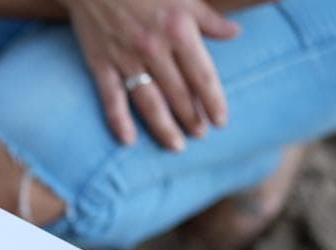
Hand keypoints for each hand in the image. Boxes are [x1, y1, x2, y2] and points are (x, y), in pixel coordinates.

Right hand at [61, 0, 240, 150]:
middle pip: (178, 93)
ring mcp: (125, 58)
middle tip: (201, 135)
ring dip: (164, 127)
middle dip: (192, 118)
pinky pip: (111, 98)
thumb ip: (208, 18)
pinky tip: (129, 140)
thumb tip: (235, 34)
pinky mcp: (100, 64)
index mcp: (178, 30)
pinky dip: (119, 121)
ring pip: (149, 102)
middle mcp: (153, 48)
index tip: (222, 120)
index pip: (202, 75)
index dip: (214, 100)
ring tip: (177, 145)